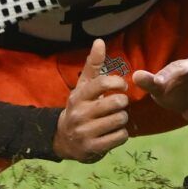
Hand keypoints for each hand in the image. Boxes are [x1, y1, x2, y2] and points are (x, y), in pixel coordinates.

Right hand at [53, 39, 130, 162]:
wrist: (64, 139)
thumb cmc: (80, 107)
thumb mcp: (83, 86)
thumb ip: (93, 64)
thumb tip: (99, 40)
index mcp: (78, 96)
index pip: (101, 83)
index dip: (117, 82)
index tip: (122, 86)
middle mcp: (80, 113)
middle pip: (115, 103)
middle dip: (123, 103)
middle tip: (119, 105)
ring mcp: (85, 132)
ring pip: (120, 120)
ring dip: (123, 119)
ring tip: (116, 118)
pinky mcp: (92, 148)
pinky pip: (119, 137)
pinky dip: (122, 134)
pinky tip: (115, 132)